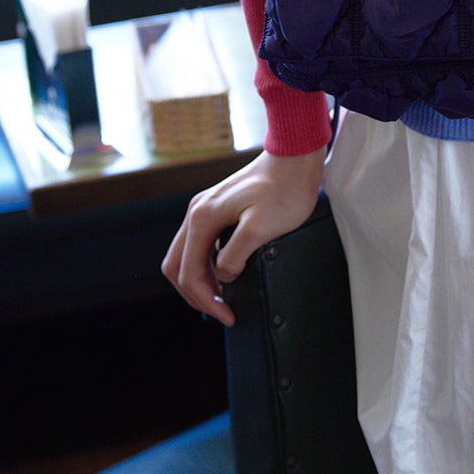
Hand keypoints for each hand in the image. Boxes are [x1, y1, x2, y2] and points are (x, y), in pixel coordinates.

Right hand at [161, 146, 324, 326]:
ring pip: (186, 255)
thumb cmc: (283, 190)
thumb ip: (235, 255)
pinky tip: (226, 275)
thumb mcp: (260, 227)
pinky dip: (207, 266)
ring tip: (223, 300)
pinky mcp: (218, 209)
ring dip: (199, 281)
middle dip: (195, 294)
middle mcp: (197, 212)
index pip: (189, 271)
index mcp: (202, 218)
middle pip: (177, 265)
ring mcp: (205, 209)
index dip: (206, 300)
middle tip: (221, 313)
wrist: (295, 156)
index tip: (228, 317)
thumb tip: (223, 276)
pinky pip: (201, 245)